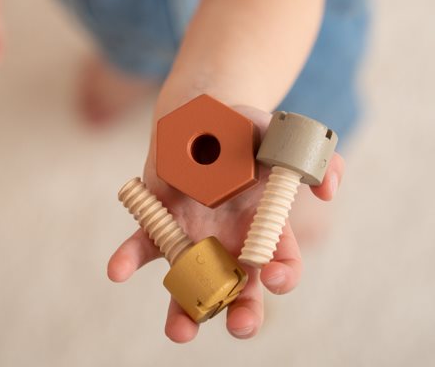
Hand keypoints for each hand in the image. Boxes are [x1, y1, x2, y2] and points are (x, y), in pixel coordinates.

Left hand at [108, 106, 343, 342]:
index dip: (283, 275)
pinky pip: (143, 246)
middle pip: (241, 294)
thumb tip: (329, 189)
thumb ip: (315, 158)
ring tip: (180, 331)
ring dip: (185, 313)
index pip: (282, 264)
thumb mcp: (282, 136)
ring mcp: (194, 239)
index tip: (274, 275)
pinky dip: (128, 259)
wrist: (202, 115)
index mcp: (265, 230)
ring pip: (191, 287)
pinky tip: (117, 270)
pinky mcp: (160, 224)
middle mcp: (231, 245)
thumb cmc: (247, 131)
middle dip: (243, 316)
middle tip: (238, 325)